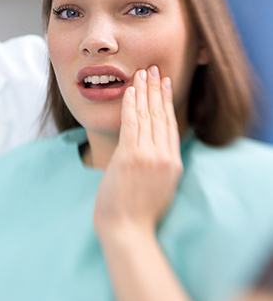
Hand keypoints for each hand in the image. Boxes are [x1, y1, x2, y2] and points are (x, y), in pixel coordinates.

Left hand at [94, 65, 182, 238]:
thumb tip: (154, 144)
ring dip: (144, 91)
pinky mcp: (130, 156)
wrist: (127, 230)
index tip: (165, 84)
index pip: (170, 124)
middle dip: (157, 89)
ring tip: (142, 73)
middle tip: (155, 69)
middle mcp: (164, 155)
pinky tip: (130, 90)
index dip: (167, 102)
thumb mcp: (161, 186)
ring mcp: (148, 155)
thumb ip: (161, 163)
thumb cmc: (140, 212)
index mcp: (173, 162)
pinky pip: (132, 123)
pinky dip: (131, 104)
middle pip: (161, 115)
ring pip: (147, 115)